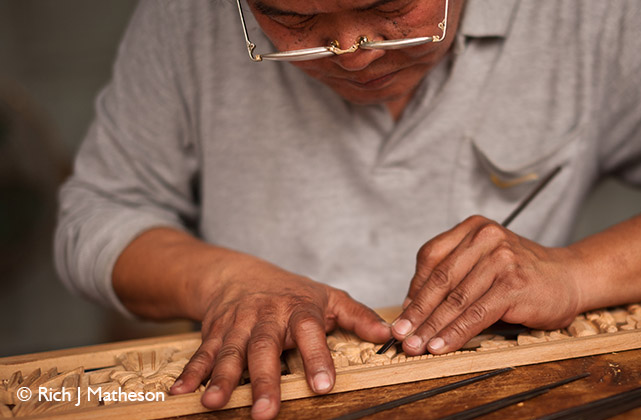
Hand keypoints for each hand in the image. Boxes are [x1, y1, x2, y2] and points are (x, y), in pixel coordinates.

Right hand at [168, 257, 389, 419]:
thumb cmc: (290, 291)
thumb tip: (388, 335)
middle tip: (265, 412)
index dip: (316, 358)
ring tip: (214, 403)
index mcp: (298, 310)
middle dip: (263, 380)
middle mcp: (266, 317)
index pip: (309, 333)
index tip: (323, 385)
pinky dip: (191, 372)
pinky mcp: (214, 332)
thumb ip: (357, 316)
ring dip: (220, 378)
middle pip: (264, 348)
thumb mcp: (328, 297)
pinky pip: (201, 352)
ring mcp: (237, 325)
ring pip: (229, 352)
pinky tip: (182, 392)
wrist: (237, 273)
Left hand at [391, 215, 582, 355]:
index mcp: (473, 228)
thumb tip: (412, 306)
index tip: (402, 313)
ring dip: (431, 327)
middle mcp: (486, 238)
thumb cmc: (523, 274)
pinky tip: (442, 345)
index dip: (413, 289)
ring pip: (455, 299)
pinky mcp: (513, 285)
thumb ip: (453, 276)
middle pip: (440, 279)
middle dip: (417, 312)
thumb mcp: (484, 263)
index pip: (430, 257)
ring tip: (416, 345)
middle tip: (400, 334)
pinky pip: (475, 314)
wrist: (570, 278)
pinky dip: (455, 332)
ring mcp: (501, 259)